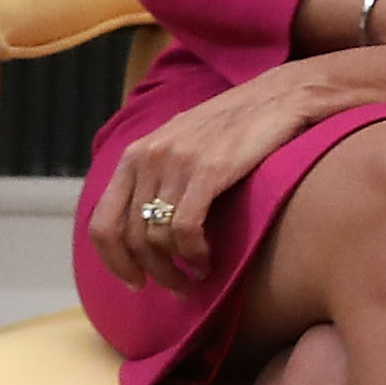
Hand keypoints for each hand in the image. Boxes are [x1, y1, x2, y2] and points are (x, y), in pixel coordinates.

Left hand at [90, 64, 336, 292]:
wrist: (283, 95)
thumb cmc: (238, 125)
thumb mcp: (183, 143)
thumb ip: (158, 175)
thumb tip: (145, 224)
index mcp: (135, 154)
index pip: (102, 222)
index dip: (114, 261)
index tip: (135, 282)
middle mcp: (148, 156)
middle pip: (130, 238)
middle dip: (151, 273)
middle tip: (176, 289)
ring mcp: (176, 162)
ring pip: (157, 239)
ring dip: (176, 269)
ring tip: (198, 277)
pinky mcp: (207, 169)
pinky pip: (186, 229)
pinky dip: (195, 255)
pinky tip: (209, 260)